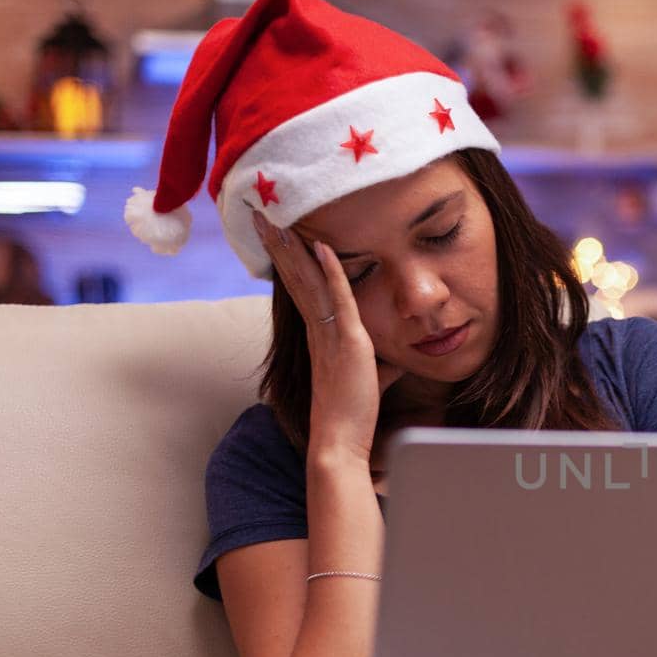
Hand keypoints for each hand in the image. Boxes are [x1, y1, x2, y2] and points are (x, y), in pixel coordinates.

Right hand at [251, 209, 404, 463]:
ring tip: (275, 219)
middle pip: (295, 277)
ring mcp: (330, 335)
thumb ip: (380, 366)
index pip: (302, 288)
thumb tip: (396, 364)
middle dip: (278, 244)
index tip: (278, 234)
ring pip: (308, 281)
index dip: (289, 260)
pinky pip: (337, 299)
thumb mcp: (370, 382)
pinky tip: (323, 247)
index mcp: (321, 335)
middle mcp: (319, 331)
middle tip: (260, 214)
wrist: (341, 442)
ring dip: (292, 248)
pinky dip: (332, 271)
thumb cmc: (354, 415)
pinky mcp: (347, 342)